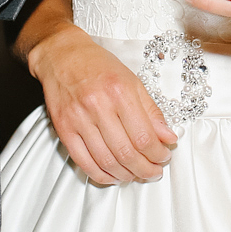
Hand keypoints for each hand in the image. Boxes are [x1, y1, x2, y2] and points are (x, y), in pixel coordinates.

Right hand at [27, 22, 176, 184]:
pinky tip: (113, 175)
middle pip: (126, 153)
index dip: (158, 153)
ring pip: (106, 161)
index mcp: (120, 92)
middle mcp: (98, 106)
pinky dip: (101, 175)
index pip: (144, 136)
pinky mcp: (64, 129)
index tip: (164, 156)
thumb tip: (168, 137)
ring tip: (136, 174)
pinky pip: (84, 162)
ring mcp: (78, 119)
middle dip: (145, 169)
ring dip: (126, 175)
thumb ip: (151, 111)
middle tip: (154, 171)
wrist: (62, 56)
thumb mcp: (132, 81)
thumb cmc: (98, 66)